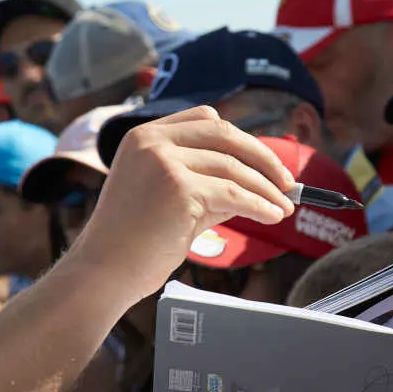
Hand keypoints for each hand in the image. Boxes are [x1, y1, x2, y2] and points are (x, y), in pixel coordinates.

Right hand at [68, 108, 293, 296]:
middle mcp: (152, 141)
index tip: (263, 160)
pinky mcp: (179, 188)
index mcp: (144, 136)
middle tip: (288, 182)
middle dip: (263, 157)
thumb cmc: (133, 242)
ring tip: (284, 208)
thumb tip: (257, 184)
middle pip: (225, 134)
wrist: (104, 272)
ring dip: (267, 188)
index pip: (205, 120)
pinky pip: (234, 193)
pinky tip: (273, 215)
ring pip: (234, 168)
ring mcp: (164, 161)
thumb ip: (206, 184)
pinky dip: (260, 204)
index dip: (240, 139)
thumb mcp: (170, 199)